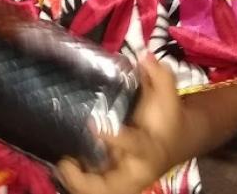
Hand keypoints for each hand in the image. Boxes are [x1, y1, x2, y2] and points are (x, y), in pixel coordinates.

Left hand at [57, 58, 184, 193]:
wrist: (174, 140)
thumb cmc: (166, 118)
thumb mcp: (168, 98)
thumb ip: (160, 77)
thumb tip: (145, 55)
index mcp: (150, 149)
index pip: (134, 146)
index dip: (114, 139)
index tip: (93, 125)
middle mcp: (136, 169)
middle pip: (112, 188)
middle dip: (86, 182)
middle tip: (66, 161)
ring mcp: (123, 177)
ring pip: (99, 192)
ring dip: (76, 182)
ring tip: (61, 162)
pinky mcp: (113, 178)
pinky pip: (93, 186)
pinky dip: (76, 179)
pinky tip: (64, 162)